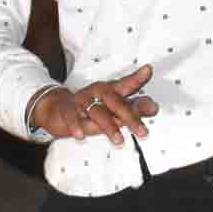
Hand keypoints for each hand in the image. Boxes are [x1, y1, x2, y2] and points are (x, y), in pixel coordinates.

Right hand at [29, 64, 158, 145]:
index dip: (137, 78)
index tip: (149, 71)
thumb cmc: (91, 108)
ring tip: (119, 140)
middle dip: (130, 116)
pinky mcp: (67, 110)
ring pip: (96, 112)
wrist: (58, 109)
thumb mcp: (113, 109)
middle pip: (115, 101)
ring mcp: (81, 100)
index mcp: (110, 90)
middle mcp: (97, 92)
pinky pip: (71, 116)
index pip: (126, 84)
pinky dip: (76, 125)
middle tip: (142, 131)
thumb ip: (133, 107)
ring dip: (108, 126)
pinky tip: (80, 135)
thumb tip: (154, 107)